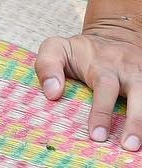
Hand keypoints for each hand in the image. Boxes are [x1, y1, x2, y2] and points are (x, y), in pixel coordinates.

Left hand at [35, 0, 141, 149]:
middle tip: (127, 146)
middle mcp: (127, 70)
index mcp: (102, 64)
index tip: (96, 135)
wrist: (114, 34)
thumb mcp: (57, 48)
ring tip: (138, 146)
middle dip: (135, 121)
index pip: (104, 87)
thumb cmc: (81, 51)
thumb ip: (48, 65)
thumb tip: (52, 93)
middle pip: (138, 93)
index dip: (101, 111)